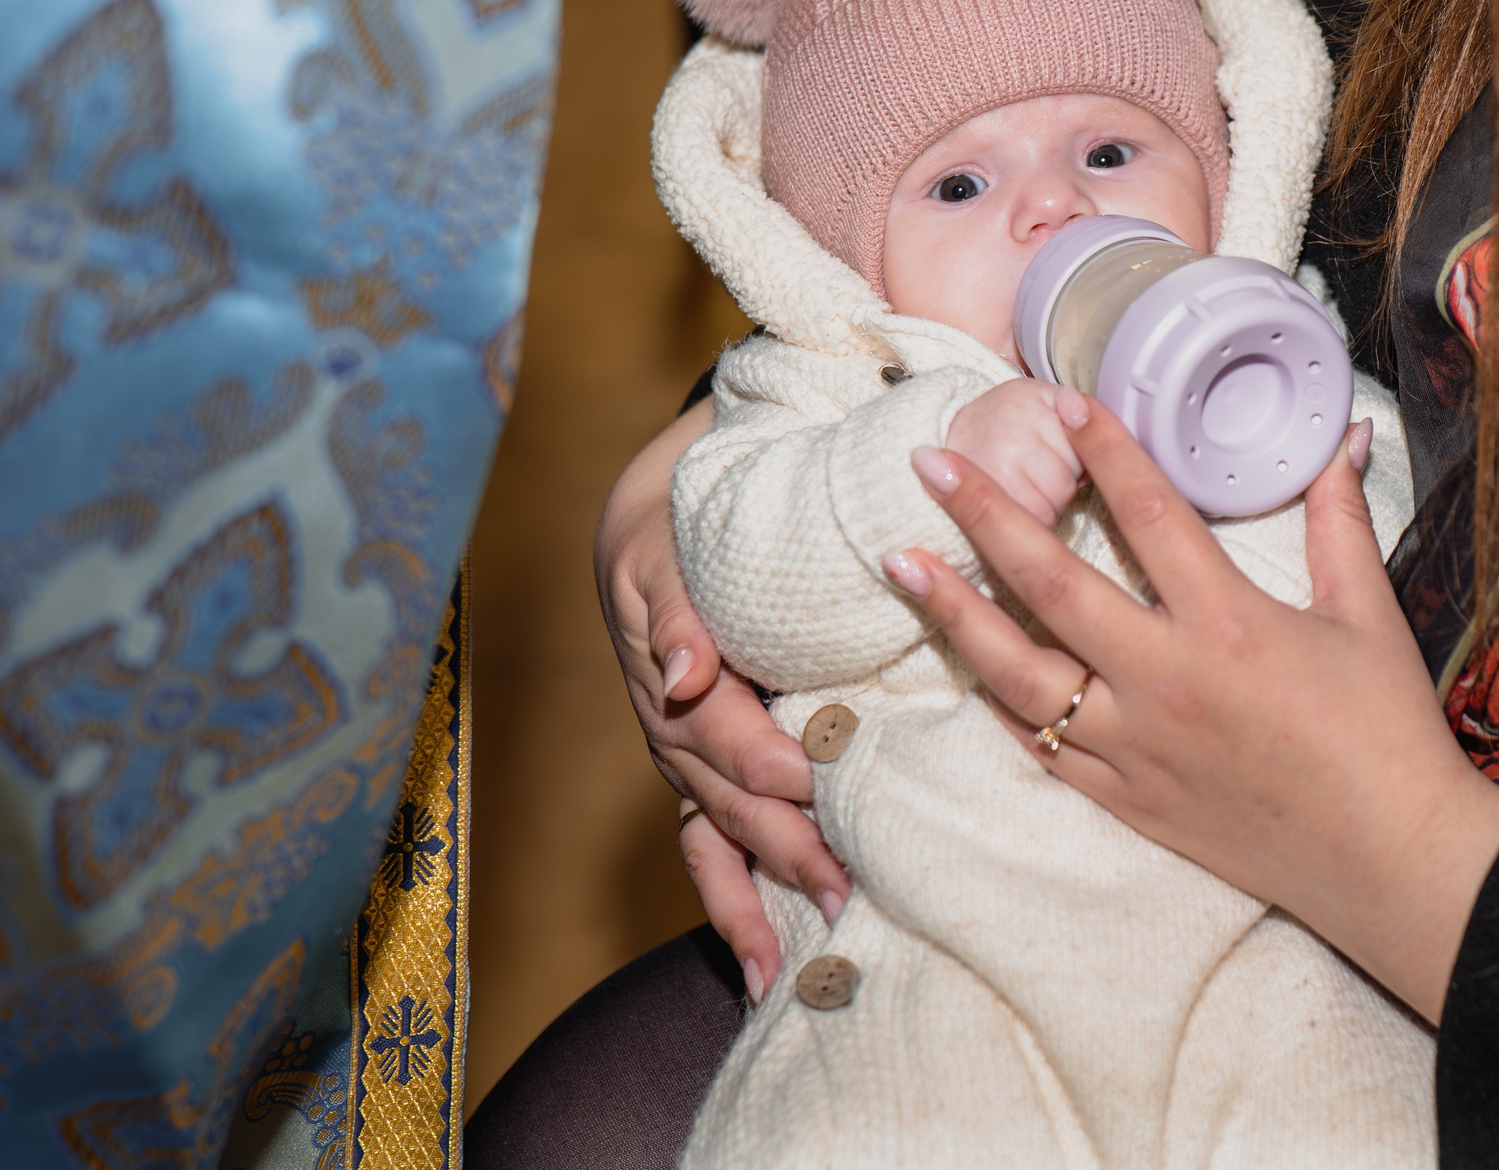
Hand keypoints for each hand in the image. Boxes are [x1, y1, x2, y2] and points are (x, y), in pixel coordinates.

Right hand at [596, 398, 850, 1002]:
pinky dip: (736, 907)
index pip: (722, 732)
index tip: (823, 787)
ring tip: (797, 966)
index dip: (771, 762)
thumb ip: (680, 613)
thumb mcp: (669, 556)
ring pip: (720, 843)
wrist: (656, 531)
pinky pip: (713, 853)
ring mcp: (690, 766)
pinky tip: (768, 963)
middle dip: (784, 851)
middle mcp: (678, 736)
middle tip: (841, 894)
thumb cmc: (679, 533)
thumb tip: (681, 670)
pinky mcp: (707, 779)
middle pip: (729, 803)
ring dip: (757, 902)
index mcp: (676, 680)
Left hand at [882, 400, 1498, 1021]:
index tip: (1063, 405)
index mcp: (1229, 624)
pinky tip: (963, 663)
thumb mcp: (1366, 615)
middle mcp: (1166, 680)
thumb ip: (1338, 520)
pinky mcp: (1126, 799)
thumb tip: (1342, 438)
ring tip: (902, 562)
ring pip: (1018, 673)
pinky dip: (997, 702)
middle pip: (1051, 585)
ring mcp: (1135, 747)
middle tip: (930, 466)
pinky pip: (1040, 747)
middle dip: (984, 517)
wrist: (1387, 859)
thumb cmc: (1385, 733)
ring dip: (954, 612)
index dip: (1105, 451)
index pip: (1149, 515)